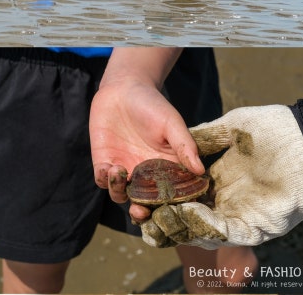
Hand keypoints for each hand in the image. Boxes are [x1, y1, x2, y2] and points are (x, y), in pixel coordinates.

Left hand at [90, 56, 202, 202]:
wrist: (124, 88)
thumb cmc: (153, 105)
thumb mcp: (171, 123)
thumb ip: (184, 145)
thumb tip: (200, 171)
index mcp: (165, 170)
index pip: (170, 198)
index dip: (171, 210)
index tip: (171, 213)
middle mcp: (144, 175)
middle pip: (144, 205)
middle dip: (141, 214)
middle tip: (141, 212)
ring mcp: (123, 169)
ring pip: (120, 196)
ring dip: (120, 192)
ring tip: (121, 172)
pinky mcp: (103, 160)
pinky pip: (102, 180)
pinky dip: (105, 180)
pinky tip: (110, 168)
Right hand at [138, 105, 302, 248]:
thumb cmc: (272, 129)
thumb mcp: (231, 129)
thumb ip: (204, 138)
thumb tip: (179, 146)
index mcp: (219, 179)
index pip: (184, 193)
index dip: (161, 195)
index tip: (138, 191)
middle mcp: (228, 201)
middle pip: (189, 216)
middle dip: (163, 219)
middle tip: (139, 215)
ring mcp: (242, 214)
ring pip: (205, 230)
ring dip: (179, 227)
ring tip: (154, 219)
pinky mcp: (258, 225)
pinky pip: (229, 231)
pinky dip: (207, 226)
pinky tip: (187, 214)